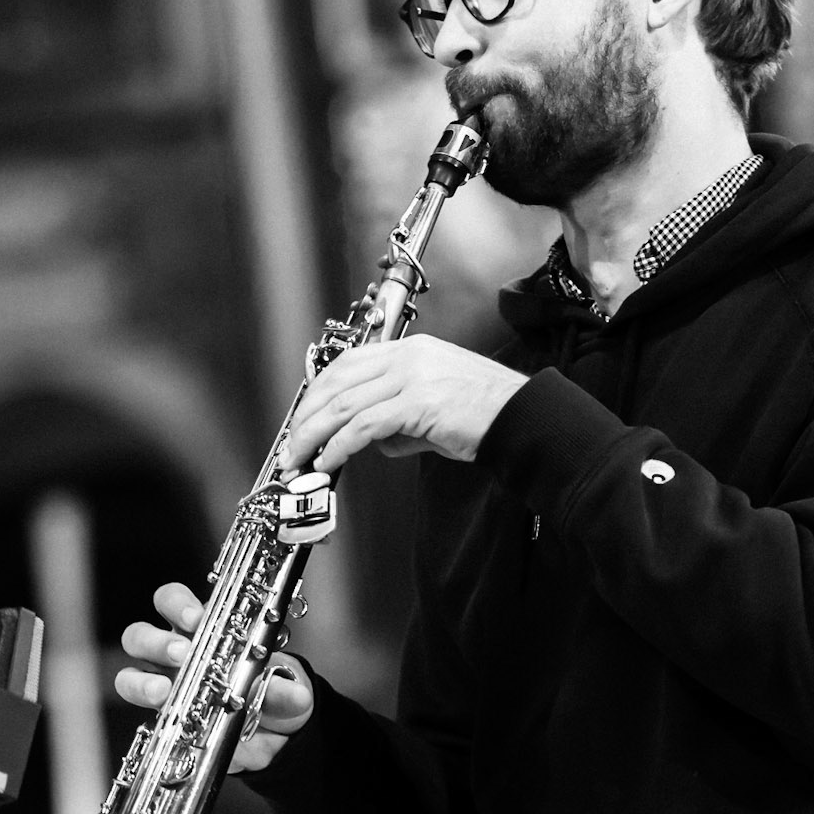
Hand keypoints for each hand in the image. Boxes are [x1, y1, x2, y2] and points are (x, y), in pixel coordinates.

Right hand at [116, 583, 313, 772]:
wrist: (270, 735)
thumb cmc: (269, 694)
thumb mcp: (283, 691)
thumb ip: (284, 691)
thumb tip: (296, 694)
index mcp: (202, 630)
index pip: (174, 602)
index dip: (178, 605)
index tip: (197, 617)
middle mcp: (174, 653)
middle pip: (140, 634)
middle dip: (156, 642)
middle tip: (181, 654)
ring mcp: (162, 685)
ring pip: (129, 672)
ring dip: (141, 680)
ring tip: (164, 691)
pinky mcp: (161, 717)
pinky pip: (141, 715)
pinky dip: (150, 716)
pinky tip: (166, 716)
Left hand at [279, 336, 526, 473]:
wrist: (522, 418)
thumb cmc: (487, 416)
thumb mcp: (434, 410)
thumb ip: (400, 423)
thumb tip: (374, 444)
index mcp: (412, 351)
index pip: (349, 364)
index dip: (318, 392)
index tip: (303, 419)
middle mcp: (409, 357)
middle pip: (338, 381)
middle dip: (306, 416)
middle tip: (291, 445)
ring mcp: (413, 377)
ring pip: (344, 404)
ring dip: (314, 435)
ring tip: (299, 459)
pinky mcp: (419, 403)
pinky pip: (364, 426)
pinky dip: (339, 447)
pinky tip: (329, 462)